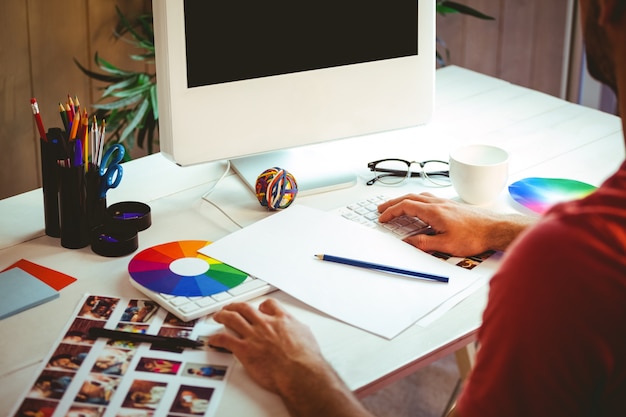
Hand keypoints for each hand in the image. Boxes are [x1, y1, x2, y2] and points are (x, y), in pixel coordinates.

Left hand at [208, 299, 329, 393]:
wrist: (300, 373)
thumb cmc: (306, 359)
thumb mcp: (306, 335)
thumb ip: (297, 329)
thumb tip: (299, 331)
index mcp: (282, 319)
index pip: (269, 305)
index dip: (262, 306)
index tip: (259, 308)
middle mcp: (265, 324)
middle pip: (246, 308)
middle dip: (236, 306)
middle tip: (231, 307)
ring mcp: (253, 336)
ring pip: (232, 318)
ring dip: (223, 315)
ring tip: (218, 316)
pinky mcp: (244, 350)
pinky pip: (225, 340)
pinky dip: (217, 339)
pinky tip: (213, 340)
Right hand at [378, 193, 533, 256]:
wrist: (495, 228)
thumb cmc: (475, 236)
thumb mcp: (446, 245)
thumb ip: (424, 243)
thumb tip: (407, 242)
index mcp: (434, 212)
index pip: (405, 207)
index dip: (391, 212)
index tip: (382, 218)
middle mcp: (438, 204)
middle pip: (409, 198)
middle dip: (393, 203)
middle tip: (381, 209)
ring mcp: (445, 203)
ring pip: (418, 196)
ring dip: (404, 200)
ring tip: (396, 206)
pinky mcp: (451, 205)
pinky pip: (428, 198)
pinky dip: (416, 200)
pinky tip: (419, 206)